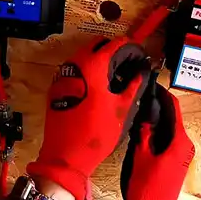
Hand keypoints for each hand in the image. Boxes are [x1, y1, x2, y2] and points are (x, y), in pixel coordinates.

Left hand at [27, 36, 149, 199]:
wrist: (65, 155)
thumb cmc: (96, 133)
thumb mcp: (123, 109)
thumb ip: (135, 85)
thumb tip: (143, 71)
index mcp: (93, 65)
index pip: (117, 44)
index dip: (134, 50)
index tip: (143, 60)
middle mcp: (75, 63)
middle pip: (99, 44)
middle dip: (117, 51)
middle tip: (131, 67)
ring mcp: (63, 74)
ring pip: (86, 55)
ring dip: (102, 61)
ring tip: (118, 79)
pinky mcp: (57, 86)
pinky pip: (76, 69)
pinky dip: (90, 71)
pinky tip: (100, 88)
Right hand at [122, 85, 194, 199]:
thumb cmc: (147, 191)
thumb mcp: (140, 157)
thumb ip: (143, 133)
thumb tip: (144, 116)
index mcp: (180, 142)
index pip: (174, 108)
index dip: (163, 94)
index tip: (153, 84)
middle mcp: (185, 147)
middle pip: (172, 118)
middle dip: (157, 108)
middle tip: (140, 98)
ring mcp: (182, 155)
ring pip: (168, 130)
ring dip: (155, 122)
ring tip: (138, 113)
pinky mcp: (176, 162)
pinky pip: (167, 141)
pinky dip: (157, 134)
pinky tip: (142, 132)